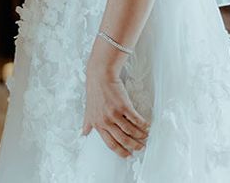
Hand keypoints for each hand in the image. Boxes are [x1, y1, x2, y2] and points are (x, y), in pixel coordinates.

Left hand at [83, 41, 149, 157]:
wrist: (100, 75)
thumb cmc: (95, 91)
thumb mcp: (88, 110)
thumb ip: (87, 123)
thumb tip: (83, 133)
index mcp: (98, 125)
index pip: (110, 144)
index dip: (120, 151)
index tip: (128, 155)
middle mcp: (106, 121)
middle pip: (123, 140)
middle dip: (134, 146)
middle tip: (141, 147)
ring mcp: (115, 114)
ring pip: (131, 131)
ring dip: (141, 136)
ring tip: (145, 136)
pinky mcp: (124, 106)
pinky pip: (136, 120)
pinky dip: (143, 125)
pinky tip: (146, 125)